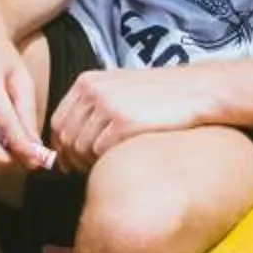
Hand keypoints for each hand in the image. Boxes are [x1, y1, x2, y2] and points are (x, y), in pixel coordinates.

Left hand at [46, 64, 219, 170]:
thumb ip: (91, 109)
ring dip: (89, 164)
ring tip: (106, 166)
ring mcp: (108, 105)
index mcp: (87, 81)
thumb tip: (65, 145)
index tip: (70, 164)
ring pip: (81, 148)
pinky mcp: (125, 121)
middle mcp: (93, 90)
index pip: (57, 122)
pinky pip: (100, 152)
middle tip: (87, 171)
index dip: (60, 149)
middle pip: (66, 138)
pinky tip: (119, 161)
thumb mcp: (117, 89)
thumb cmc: (157, 96)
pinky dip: (105, 162)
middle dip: (73, 160)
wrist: (195, 90)